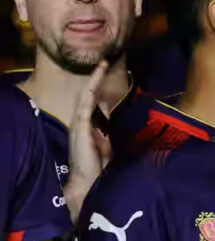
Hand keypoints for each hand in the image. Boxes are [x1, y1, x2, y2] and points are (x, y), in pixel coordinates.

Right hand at [63, 60, 111, 221]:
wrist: (88, 179)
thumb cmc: (97, 163)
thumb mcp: (106, 143)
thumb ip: (107, 129)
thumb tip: (109, 116)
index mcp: (88, 124)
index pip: (94, 100)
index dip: (99, 86)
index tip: (106, 73)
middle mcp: (81, 120)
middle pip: (89, 94)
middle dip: (96, 78)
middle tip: (104, 61)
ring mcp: (79, 122)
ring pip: (86, 95)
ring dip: (94, 79)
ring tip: (102, 64)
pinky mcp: (81, 125)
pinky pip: (86, 104)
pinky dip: (91, 90)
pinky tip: (95, 81)